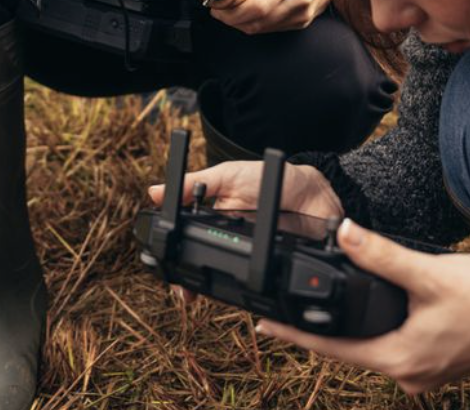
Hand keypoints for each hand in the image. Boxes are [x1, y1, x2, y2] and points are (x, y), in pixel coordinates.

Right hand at [148, 160, 345, 303]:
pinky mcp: (272, 271)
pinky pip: (258, 289)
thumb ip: (195, 183)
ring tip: (204, 294)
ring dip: (215, 292)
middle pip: (203, 271)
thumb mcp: (228, 177)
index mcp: (214, 222)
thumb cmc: (269, 178)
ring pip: (226, 285)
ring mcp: (250, 260)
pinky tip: (245, 294)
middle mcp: (229, 244)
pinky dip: (251, 294)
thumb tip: (155, 191)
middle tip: (184, 292)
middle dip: (191, 284)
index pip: (187, 245)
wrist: (314, 190)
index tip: (166, 272)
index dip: (175, 262)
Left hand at [207, 0, 332, 34]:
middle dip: (232, 19)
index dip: (231, 12)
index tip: (217, 8)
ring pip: (262, 29)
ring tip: (236, 8)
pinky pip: (272, 29)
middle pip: (256, 23)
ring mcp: (303, 14)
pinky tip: (256, 10)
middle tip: (221, 10)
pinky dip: (258, 23)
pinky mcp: (303, 22)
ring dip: (243, 23)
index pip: (255, 7)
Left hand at [256, 220, 469, 394]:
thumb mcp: (428, 272)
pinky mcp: (442, 361)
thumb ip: (381, 255)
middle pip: (351, 350)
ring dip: (354, 328)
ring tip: (325, 309)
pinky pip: (398, 346)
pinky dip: (382, 328)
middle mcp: (409, 374)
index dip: (295, 334)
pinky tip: (378, 310)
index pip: (331, 347)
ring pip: (376, 348)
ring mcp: (427, 371)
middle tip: (286, 314)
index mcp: (399, 359)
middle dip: (321, 330)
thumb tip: (343, 234)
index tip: (264, 326)